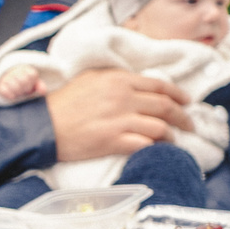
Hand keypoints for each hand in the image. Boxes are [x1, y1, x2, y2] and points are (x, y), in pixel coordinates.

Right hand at [0, 65, 42, 101]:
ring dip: (18, 92)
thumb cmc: (24, 84)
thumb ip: (40, 86)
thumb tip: (43, 92)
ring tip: (18, 93)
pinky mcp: (0, 84)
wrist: (7, 80)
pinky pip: (4, 90)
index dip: (32, 83)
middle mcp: (15, 71)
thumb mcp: (33, 84)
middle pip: (23, 80)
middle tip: (24, 91)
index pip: (31, 75)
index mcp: (25, 69)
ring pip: (14, 85)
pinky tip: (12, 96)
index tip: (30, 86)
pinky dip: (9, 95)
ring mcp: (6, 77)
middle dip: (25, 89)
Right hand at [45, 69, 189, 162]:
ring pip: (160, 126)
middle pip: (165, 106)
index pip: (159, 85)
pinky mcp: (113, 141)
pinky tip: (158, 150)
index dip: (178, 94)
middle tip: (190, 124)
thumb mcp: (88, 79)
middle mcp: (123, 97)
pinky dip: (157, 148)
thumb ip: (114, 78)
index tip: (187, 101)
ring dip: (172, 135)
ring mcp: (119, 120)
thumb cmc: (60, 103)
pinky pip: (146, 144)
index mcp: (118, 80)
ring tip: (174, 140)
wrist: (40, 126)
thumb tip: (136, 84)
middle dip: (183, 116)